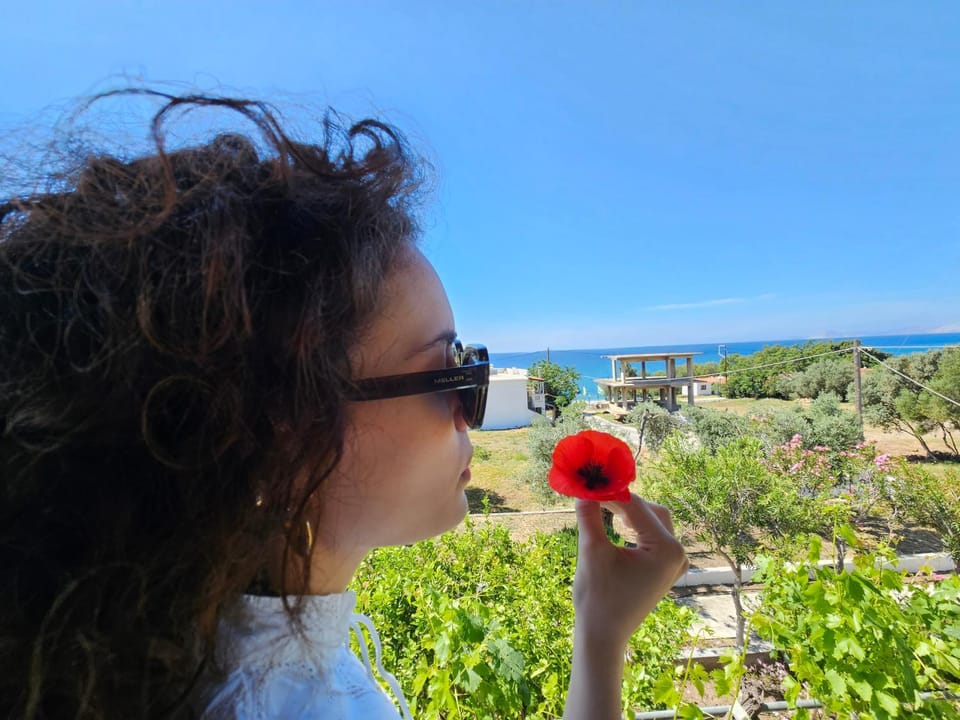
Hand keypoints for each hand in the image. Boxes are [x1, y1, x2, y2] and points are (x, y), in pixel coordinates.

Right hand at [572, 493, 687, 648]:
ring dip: (631, 513)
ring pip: (654, 522)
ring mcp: (675, 564)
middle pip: (651, 511)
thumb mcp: (591, 551)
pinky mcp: (666, 570)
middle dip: (623, 501)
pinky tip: (619, 525)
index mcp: (666, 549)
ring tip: (603, 505)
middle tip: (596, 493)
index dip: (610, 492)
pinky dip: (637, 528)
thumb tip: (584, 489)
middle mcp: (678, 554)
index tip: (590, 481)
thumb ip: (589, 516)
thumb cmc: (597, 597)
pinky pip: (655, 538)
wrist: (603, 636)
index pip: (636, 507)